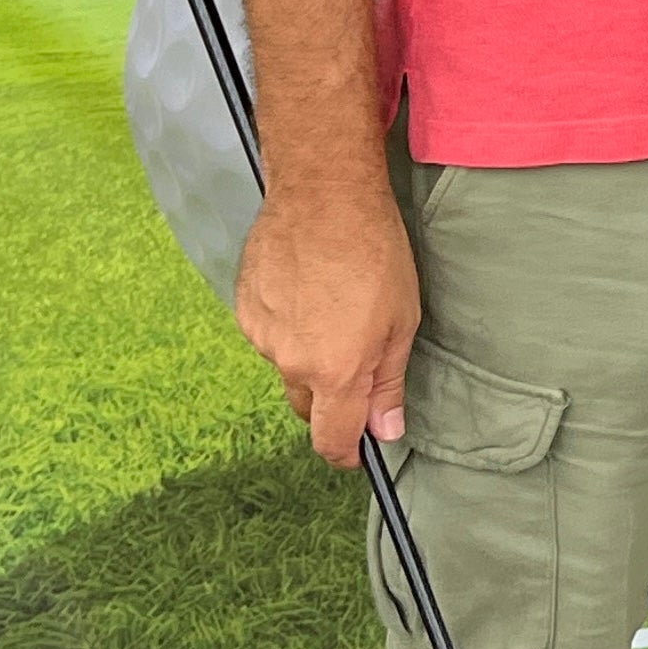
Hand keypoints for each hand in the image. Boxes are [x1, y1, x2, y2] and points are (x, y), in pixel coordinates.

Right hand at [236, 176, 420, 465]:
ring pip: (287, 365)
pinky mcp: (245, 309)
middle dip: (330, 398)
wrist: (324, 195)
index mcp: (335, 371)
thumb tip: (384, 433)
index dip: (345, 453)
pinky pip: (268, 333)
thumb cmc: (376, 251)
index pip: (330, 440)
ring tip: (333, 304)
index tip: (357, 450)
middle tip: (356, 358)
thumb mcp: (402, 320)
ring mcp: (262, 336)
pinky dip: (288, 323)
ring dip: (308, 352)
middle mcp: (291, 362)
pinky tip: (307, 288)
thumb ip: (388, 382)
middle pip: (307, 405)